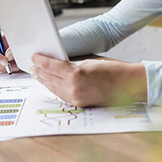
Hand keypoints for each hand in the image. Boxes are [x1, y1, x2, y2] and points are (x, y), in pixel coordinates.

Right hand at [0, 36, 20, 72]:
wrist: (27, 51)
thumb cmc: (22, 43)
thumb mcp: (18, 42)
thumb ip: (12, 48)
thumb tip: (8, 55)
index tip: (5, 62)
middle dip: (1, 64)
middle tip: (13, 64)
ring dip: (6, 68)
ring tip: (16, 64)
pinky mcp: (0, 66)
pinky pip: (0, 71)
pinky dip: (8, 71)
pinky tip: (15, 67)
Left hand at [30, 54, 146, 106]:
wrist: (128, 85)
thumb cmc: (113, 70)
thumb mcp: (90, 62)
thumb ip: (73, 65)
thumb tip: (59, 65)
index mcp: (76, 74)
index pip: (52, 66)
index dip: (41, 61)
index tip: (34, 57)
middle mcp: (74, 88)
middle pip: (50, 79)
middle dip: (40, 72)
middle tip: (32, 66)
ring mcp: (76, 98)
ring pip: (54, 89)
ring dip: (45, 81)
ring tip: (38, 75)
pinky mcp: (80, 104)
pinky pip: (63, 96)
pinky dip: (55, 89)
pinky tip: (51, 84)